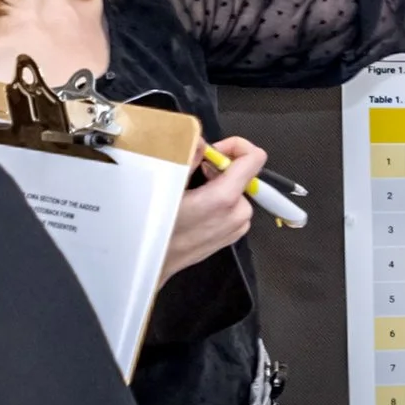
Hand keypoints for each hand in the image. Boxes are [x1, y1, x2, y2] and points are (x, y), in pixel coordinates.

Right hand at [157, 137, 263, 286]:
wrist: (150, 264)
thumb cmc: (153, 228)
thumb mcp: (166, 184)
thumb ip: (190, 156)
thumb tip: (201, 140)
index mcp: (224, 198)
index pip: (254, 158)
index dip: (237, 147)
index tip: (216, 150)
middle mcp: (237, 214)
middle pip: (243, 175)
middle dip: (221, 168)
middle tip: (195, 171)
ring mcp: (236, 228)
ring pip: (237, 193)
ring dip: (218, 186)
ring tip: (191, 192)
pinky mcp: (230, 236)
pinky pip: (232, 210)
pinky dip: (218, 202)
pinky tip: (195, 206)